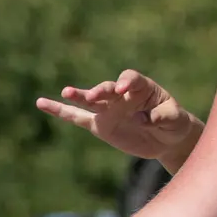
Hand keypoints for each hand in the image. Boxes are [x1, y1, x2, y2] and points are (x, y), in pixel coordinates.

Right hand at [37, 70, 198, 166]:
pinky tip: (42, 103)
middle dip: (101, 90)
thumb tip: (141, 118)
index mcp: (142, 87)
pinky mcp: (99, 125)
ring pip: (91, 100)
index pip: (131, 78)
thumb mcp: (175, 120)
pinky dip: (60, 111)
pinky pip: (77, 117)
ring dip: (79, 96)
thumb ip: (160, 117)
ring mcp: (108, 109)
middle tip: (95, 96)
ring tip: (67, 92)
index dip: (126, 82)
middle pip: (108, 88)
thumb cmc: (174, 124)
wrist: (166, 138)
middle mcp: (122, 95)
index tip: (123, 89)